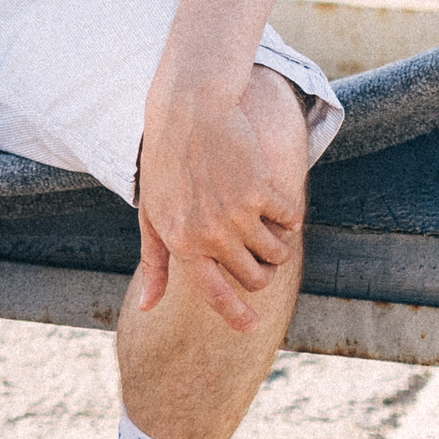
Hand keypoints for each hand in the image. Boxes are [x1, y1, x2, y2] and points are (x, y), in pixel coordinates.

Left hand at [135, 71, 303, 329]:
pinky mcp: (260, 191)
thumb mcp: (150, 213)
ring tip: (265, 228)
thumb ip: (154, 262)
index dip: (236, 315)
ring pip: (277, 254)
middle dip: (261, 272)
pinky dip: (287, 216)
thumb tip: (149, 306)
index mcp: (182, 244)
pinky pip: (290, 221)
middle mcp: (210, 235)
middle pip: (255, 277)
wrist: (188, 111)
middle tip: (256, 255)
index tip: (252, 327)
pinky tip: (274, 201)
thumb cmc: (164, 163)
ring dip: (277, 247)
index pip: (215, 295)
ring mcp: (237, 215)